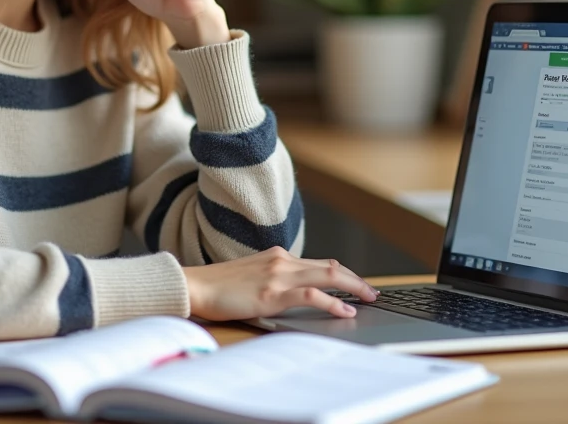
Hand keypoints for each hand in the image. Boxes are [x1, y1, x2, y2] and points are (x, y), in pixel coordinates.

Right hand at [181, 247, 379, 320]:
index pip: (319, 262)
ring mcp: (278, 275)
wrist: (194, 285)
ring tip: (368, 299)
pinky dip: (332, 302)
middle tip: (372, 292)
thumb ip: (274, 279)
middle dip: (355, 280)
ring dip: (353, 287)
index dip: (343, 273)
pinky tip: (344, 311)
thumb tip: (294, 294)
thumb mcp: (252, 276)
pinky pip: (311, 295)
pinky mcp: (272, 292)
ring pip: (327, 275)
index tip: (357, 284)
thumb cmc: (218, 286)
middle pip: (330, 266)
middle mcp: (281, 260)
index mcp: (277, 256)